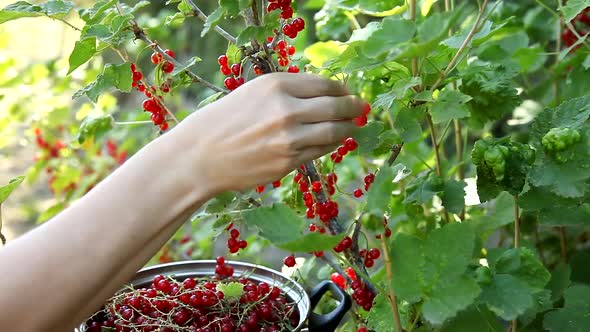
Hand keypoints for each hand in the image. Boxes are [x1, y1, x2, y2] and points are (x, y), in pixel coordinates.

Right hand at [173, 72, 364, 193]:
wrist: (203, 155)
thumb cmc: (227, 119)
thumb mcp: (256, 91)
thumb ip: (291, 89)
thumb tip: (329, 93)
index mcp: (276, 85)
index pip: (325, 85)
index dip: (342, 89)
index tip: (348, 93)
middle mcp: (286, 110)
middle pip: (336, 107)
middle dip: (354, 107)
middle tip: (362, 108)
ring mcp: (289, 138)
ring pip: (334, 132)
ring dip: (348, 128)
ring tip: (354, 125)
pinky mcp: (289, 162)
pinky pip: (321, 150)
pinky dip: (333, 144)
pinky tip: (336, 140)